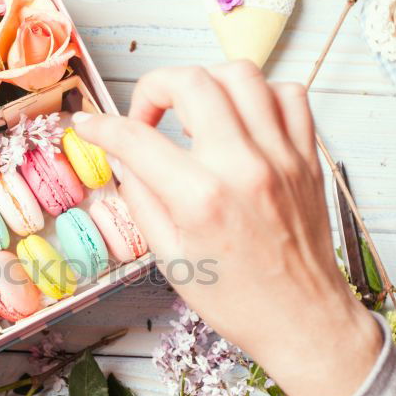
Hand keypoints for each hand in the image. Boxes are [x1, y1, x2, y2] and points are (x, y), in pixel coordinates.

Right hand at [74, 63, 380, 395]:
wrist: (303, 321)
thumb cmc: (237, 301)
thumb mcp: (171, 258)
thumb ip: (142, 198)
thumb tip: (123, 156)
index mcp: (201, 199)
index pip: (137, 139)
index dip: (101, 127)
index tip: (88, 125)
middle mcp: (244, 167)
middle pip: (191, 82)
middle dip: (153, 88)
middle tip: (146, 119)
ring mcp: (282, 156)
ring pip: (242, 74)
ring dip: (206, 84)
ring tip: (194, 117)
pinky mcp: (307, 157)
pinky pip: (288, 94)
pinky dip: (259, 96)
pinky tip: (241, 122)